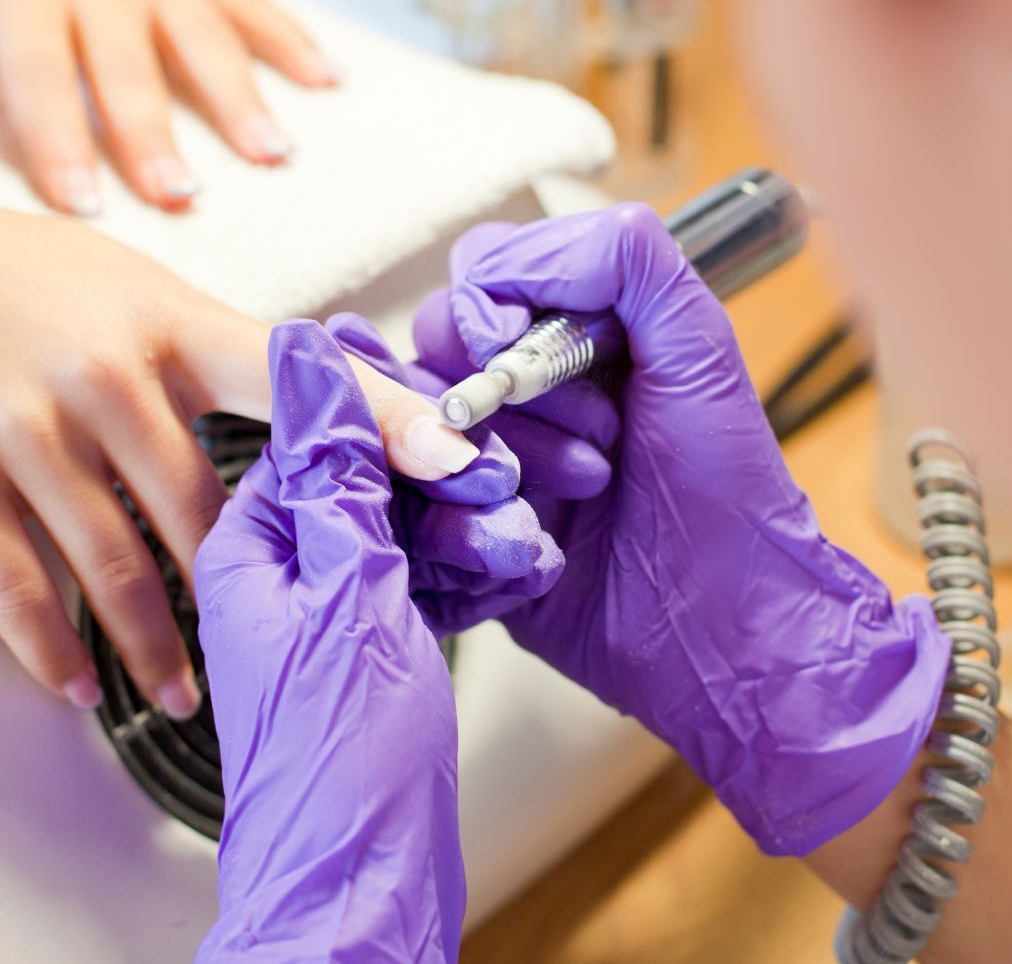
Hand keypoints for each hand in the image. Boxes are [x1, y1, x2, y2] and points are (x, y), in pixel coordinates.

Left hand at [0, 0, 335, 214]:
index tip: (82, 204)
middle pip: (128, 69)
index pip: (39, 75)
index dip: (60, 142)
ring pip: (205, 41)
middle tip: (179, 194)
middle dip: (155, 136)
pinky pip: (253, 4)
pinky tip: (331, 79)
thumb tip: (2, 134)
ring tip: (275, 154)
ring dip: (241, 102)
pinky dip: (294, 41)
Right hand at [0, 213, 484, 715]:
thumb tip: (340, 414)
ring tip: (186, 693)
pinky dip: (50, 644)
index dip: (387, 421)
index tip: (458, 463)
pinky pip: (12, 579)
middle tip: (299, 649)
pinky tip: (83, 684)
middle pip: (201, 508)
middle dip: (248, 585)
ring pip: (111, 563)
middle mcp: (109, 378)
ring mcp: (29, 428)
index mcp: (179, 330)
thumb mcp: (167, 305)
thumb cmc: (69, 287)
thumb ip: (247, 366)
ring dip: (154, 643)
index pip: (301, 384)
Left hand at [195, 321, 465, 961]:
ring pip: (420, 526)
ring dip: (477, 533)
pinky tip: (518, 573)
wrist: (369, 887)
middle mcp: (293, 569)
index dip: (399, 424)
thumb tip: (304, 361)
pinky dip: (480, 574)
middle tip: (500, 497)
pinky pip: (436, 576)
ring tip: (518, 552)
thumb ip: (336, 473)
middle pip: (381, 478)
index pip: (323, 435)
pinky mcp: (384, 639)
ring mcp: (342, 605)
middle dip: (452, 486)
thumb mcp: (348, 596)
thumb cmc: (341, 763)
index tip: (459, 428)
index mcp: (255, 546)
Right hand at [411, 205, 951, 856]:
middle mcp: (521, 391)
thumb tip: (510, 254)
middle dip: (511, 397)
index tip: (534, 356)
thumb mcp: (699, 350)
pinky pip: (419, 514)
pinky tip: (540, 548)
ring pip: (418, 432)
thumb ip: (629, 262)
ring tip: (586, 494)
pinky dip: (470, 528)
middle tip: (599, 444)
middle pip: (433, 350)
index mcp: (571, 333)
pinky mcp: (473, 535)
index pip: (477, 278)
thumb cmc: (727, 485)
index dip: (491, 312)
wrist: (727, 623)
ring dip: (498, 464)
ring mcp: (491, 462)